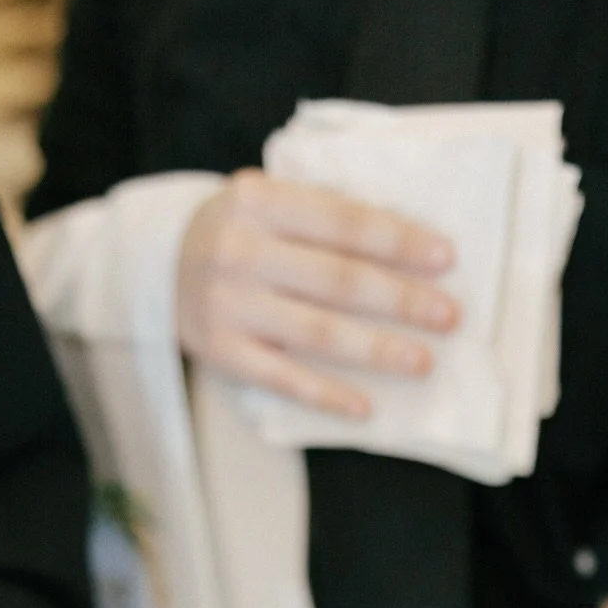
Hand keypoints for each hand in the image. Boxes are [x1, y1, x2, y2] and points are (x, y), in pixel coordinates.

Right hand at [176, 169, 458, 417]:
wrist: (159, 265)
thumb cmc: (240, 232)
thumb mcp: (268, 202)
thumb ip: (321, 214)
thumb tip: (408, 248)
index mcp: (258, 201)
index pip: (342, 222)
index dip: (397, 241)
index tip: (446, 259)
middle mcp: (240, 251)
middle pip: (338, 280)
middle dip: (400, 300)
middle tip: (448, 316)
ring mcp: (229, 305)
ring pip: (317, 333)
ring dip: (376, 350)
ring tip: (422, 361)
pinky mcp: (222, 353)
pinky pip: (283, 379)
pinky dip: (326, 394)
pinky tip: (365, 407)